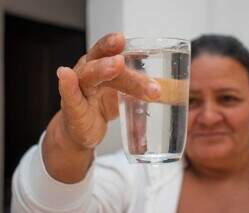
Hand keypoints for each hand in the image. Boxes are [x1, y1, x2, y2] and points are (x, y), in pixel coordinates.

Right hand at [54, 32, 160, 149]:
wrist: (83, 128)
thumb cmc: (104, 105)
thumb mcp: (125, 93)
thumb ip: (142, 87)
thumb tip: (173, 87)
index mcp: (104, 66)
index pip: (113, 52)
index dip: (122, 47)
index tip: (136, 44)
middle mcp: (91, 72)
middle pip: (103, 63)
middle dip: (117, 61)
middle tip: (128, 59)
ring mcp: (80, 88)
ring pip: (90, 76)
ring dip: (102, 69)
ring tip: (116, 64)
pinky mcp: (73, 107)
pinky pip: (70, 96)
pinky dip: (68, 86)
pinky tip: (64, 75)